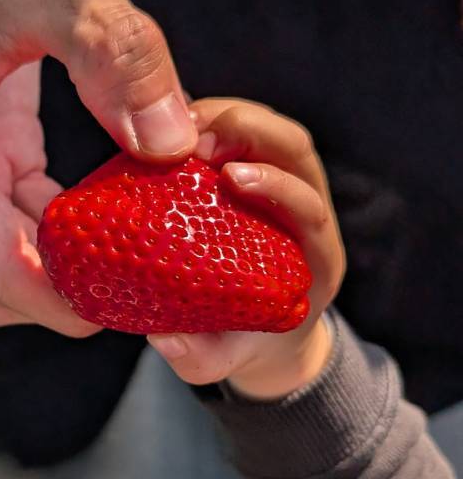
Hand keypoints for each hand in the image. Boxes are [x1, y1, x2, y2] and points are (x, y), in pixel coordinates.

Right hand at [0, 0, 195, 334]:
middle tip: (139, 293)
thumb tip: (171, 146)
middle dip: (60, 300)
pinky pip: (0, 220)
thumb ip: (119, 58)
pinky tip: (104, 219)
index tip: (131, 308)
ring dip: (56, 273)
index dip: (60, 303)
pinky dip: (49, 234)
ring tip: (131, 264)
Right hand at [148, 98, 345, 398]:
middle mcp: (304, 210)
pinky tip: (164, 134)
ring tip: (175, 126)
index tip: (231, 177)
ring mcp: (278, 183)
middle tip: (193, 135)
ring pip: (268, 128)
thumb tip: (165, 339)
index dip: (276, 184)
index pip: (310, 206)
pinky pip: (234, 134)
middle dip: (247, 129)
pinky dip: (203, 125)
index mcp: (314, 256)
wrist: (261, 333)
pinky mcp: (248, 171)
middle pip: (295, 147)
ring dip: (223, 117)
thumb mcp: (224, 361)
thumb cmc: (246, 344)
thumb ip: (201, 358)